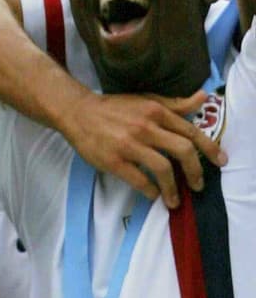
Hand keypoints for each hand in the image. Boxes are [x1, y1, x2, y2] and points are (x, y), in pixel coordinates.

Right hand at [63, 88, 225, 207]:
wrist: (78, 112)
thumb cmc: (114, 108)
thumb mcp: (146, 100)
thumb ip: (175, 103)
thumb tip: (203, 97)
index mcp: (156, 111)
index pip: (190, 131)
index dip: (209, 148)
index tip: (220, 161)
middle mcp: (145, 126)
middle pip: (183, 151)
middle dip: (196, 172)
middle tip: (198, 185)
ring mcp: (129, 144)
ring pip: (163, 169)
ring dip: (174, 189)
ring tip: (175, 200)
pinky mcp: (114, 160)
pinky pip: (140, 181)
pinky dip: (152, 191)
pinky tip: (154, 194)